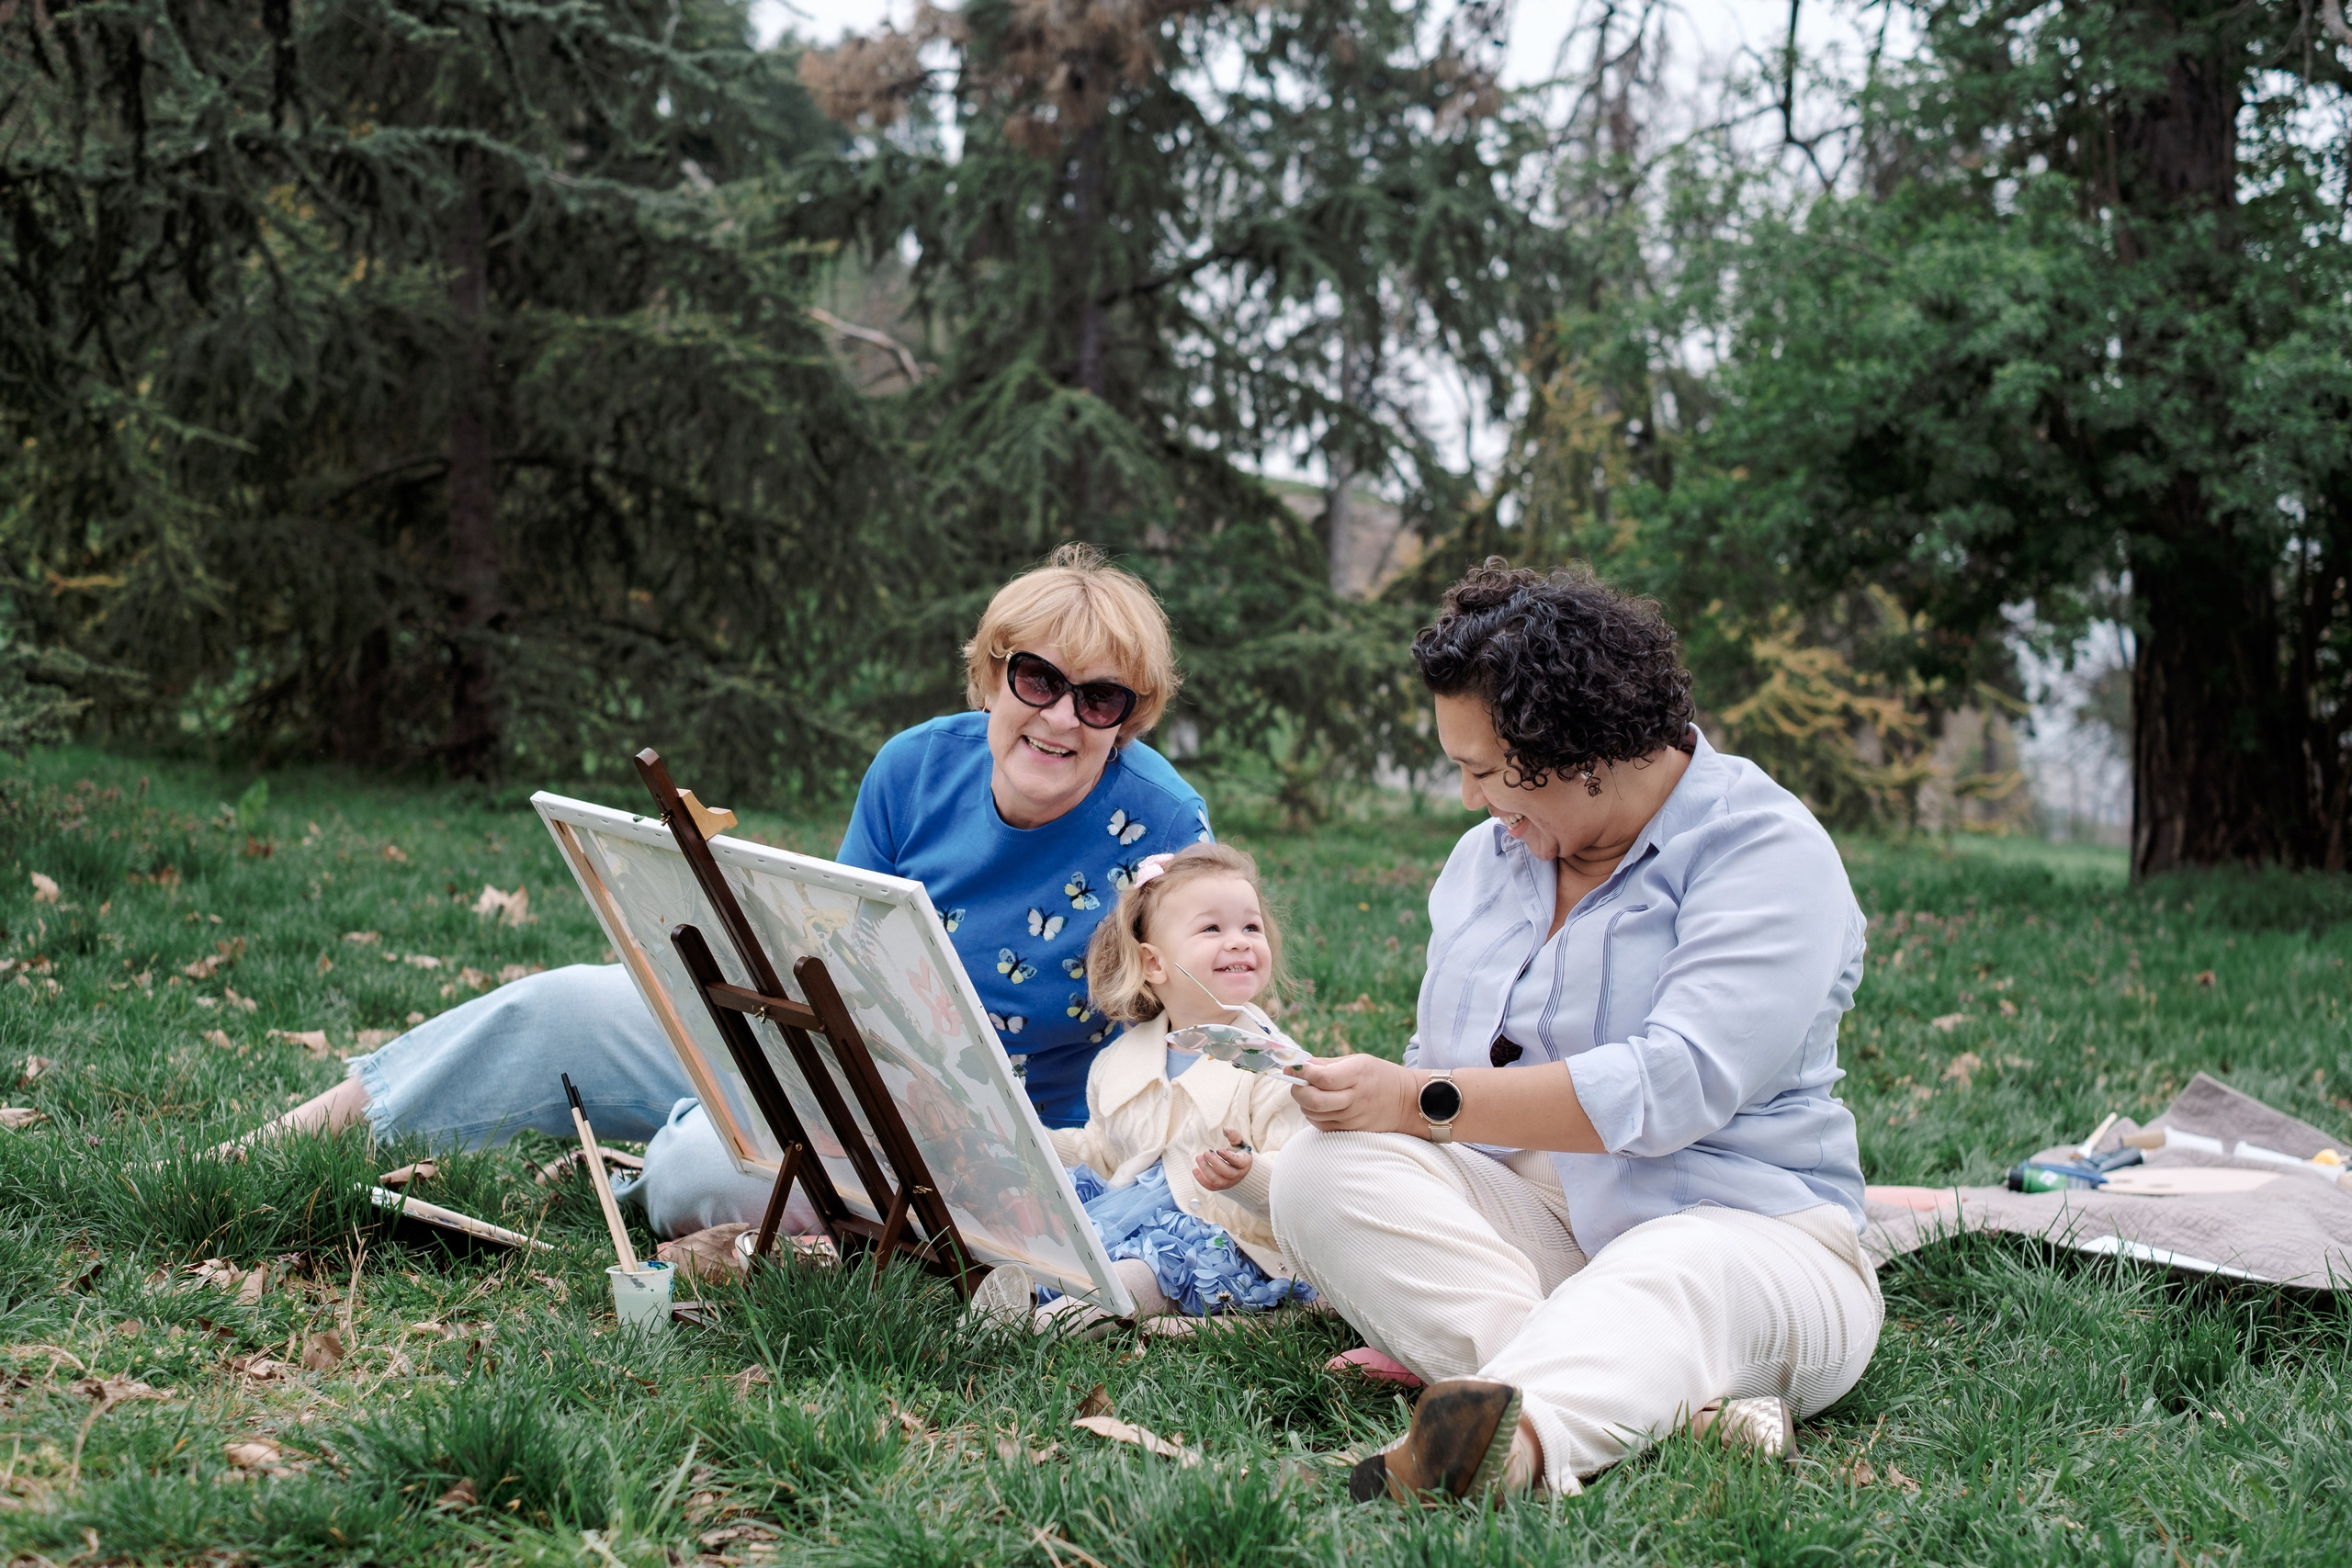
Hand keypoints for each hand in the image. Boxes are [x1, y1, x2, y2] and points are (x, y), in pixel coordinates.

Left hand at [1193, 1128, 1252, 1190]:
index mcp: (1244, 1163)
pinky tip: (1195, 1169)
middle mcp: (1237, 1175)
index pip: (1238, 1162)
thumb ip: (1234, 1135)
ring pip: (1217, 1180)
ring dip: (1206, 1170)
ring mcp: (1228, 1182)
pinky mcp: (1220, 1187)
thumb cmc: (1239, 1153)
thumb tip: (1225, 1129)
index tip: (1219, 1149)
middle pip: (1227, 1172)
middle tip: (1205, 1152)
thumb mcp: (1240, 1143)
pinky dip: (1201, 1180)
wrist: (1240, 1170)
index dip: (1228, 1157)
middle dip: (1214, 1163)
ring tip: (1198, 1157)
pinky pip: (1210, 1187)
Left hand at [1286, 1054, 1421, 1134]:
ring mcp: (1352, 1118)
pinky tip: (1320, 1105)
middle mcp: (1355, 1098)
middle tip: (1297, 1081)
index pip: (1323, 1078)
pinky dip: (1313, 1115)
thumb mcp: (1358, 1060)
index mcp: (1357, 1074)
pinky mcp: (1350, 1131)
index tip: (1295, 1067)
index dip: (1303, 1073)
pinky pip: (1321, 1125)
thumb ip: (1327, 1064)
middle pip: (1314, 1100)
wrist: (1407, 1102)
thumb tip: (1299, 1065)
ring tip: (1310, 1092)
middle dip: (1297, 1089)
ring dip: (1303, 1102)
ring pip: (1313, 1114)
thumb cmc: (1379, 1076)